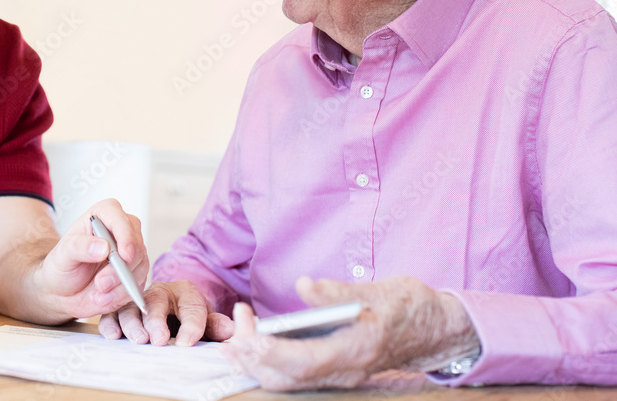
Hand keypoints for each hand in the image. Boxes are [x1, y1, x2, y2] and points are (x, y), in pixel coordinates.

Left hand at [31, 198, 148, 319]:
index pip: (120, 218)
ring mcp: (131, 253)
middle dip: (121, 269)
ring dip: (121, 285)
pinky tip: (105, 299)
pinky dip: (122, 295)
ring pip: (140, 266)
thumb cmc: (61, 266)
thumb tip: (104, 247)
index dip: (126, 236)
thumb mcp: (62, 255)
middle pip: (136, 245)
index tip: (124, 256)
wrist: (62, 291)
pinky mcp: (135, 274)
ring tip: (99, 295)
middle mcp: (122, 231)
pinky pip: (138, 284)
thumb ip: (79, 247)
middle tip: (101, 284)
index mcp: (104, 215)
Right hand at [98, 280, 233, 344]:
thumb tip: (230, 329)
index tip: (188, 342)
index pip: (191, 306)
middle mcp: (159, 292)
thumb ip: (215, 325)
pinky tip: (113, 335)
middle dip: (156, 321)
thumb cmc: (188, 316)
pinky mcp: (121, 309)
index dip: (191, 324)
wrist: (171, 309)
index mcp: (185, 292)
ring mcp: (138, 300)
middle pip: (155, 302)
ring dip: (132, 323)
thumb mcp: (205, 319)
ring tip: (138, 339)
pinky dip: (110, 323)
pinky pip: (112, 313)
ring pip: (131, 307)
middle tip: (159, 339)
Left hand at [222, 276, 479, 391]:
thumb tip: (304, 285)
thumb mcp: (377, 290)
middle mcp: (346, 371)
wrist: (438, 330)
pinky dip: (271, 368)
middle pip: (289, 378)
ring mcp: (341, 376)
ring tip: (233, 344)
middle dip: (254, 360)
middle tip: (232, 334)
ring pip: (290, 383)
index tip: (248, 336)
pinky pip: (297, 379)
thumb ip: (337, 292)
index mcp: (357, 349)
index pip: (305, 361)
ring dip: (258, 366)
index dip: (272, 353)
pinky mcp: (337, 373)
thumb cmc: (409, 306)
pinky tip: (254, 349)